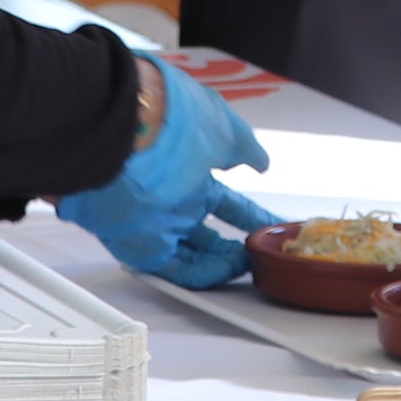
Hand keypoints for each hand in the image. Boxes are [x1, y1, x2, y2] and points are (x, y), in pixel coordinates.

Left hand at [56, 57, 271, 284]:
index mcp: (190, 171)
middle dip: (237, 246)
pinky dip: (205, 274)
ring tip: (251, 265)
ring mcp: (157, 225)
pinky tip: (228, 269)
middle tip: (262, 253)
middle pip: (208, 233)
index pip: (225, 201)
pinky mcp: (143, 249)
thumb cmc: (173, 126)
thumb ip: (245, 149)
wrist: (129, 140)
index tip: (271, 226)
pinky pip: (178, 269)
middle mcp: (173, 199)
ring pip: (194, 255)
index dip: (249, 215)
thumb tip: (260, 161)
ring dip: (225, 264)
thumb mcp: (224, 128)